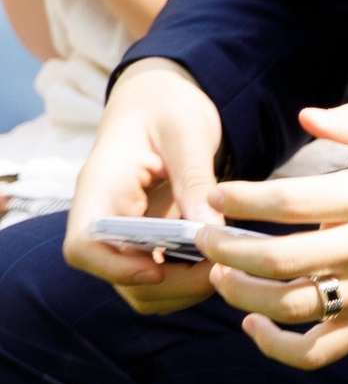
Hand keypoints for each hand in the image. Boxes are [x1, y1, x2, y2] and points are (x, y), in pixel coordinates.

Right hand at [63, 60, 224, 309]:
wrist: (162, 96)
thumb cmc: (168, 105)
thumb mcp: (187, 132)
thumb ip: (195, 180)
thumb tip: (209, 230)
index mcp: (101, 186)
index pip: (83, 246)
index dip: (115, 268)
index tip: (160, 270)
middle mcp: (106, 216)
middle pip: (117, 276)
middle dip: (169, 285)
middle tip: (221, 268)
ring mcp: (126, 231)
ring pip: (140, 286)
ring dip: (183, 288)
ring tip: (227, 263)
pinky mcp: (149, 238)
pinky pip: (161, 276)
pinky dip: (190, 279)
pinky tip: (222, 258)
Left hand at [198, 102, 347, 368]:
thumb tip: (306, 115)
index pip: (291, 201)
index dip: (242, 199)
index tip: (217, 196)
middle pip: (279, 259)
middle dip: (227, 249)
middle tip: (202, 237)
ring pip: (290, 307)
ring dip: (241, 295)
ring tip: (220, 276)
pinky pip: (315, 352)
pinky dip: (275, 347)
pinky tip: (253, 324)